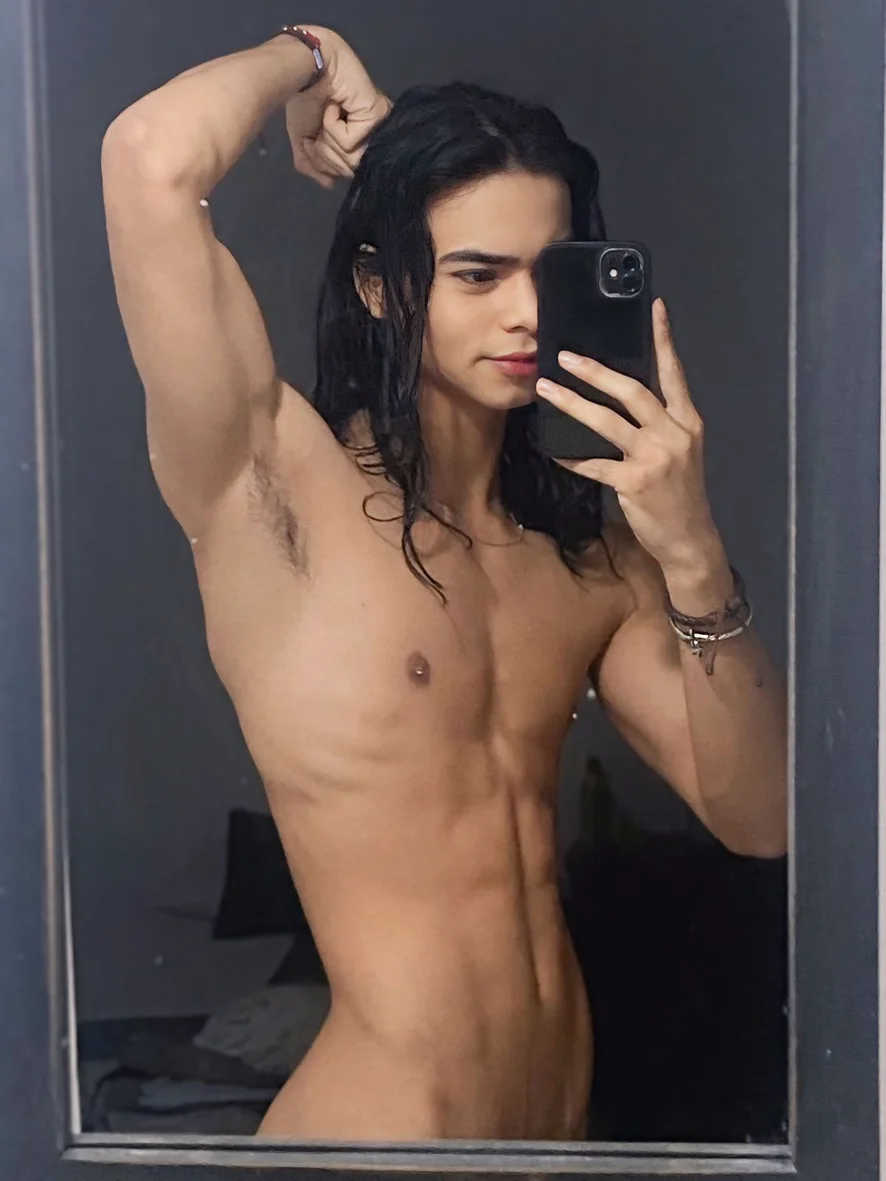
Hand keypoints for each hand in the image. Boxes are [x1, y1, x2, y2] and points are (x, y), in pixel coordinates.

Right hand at [283, 28, 391, 189]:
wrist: (302, 67)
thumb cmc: (303, 99)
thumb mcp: (304, 139)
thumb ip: (314, 164)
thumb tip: (329, 185)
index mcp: (357, 139)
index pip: (347, 171)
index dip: (325, 163)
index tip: (313, 143)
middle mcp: (371, 134)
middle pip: (349, 170)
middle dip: (324, 154)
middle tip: (318, 129)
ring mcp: (377, 125)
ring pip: (350, 160)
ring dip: (327, 142)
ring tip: (325, 116)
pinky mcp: (377, 116)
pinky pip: (349, 142)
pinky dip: (332, 125)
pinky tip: (334, 105)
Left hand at [536, 298, 721, 572]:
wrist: (690, 537)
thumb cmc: (681, 493)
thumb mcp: (682, 451)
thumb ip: (660, 424)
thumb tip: (624, 399)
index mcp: (688, 421)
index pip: (674, 373)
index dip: (664, 340)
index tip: (655, 308)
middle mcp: (673, 433)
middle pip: (632, 391)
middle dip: (596, 371)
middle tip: (566, 355)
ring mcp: (654, 458)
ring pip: (607, 422)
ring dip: (573, 404)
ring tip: (547, 389)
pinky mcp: (634, 482)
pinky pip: (594, 465)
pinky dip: (572, 457)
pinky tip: (554, 451)